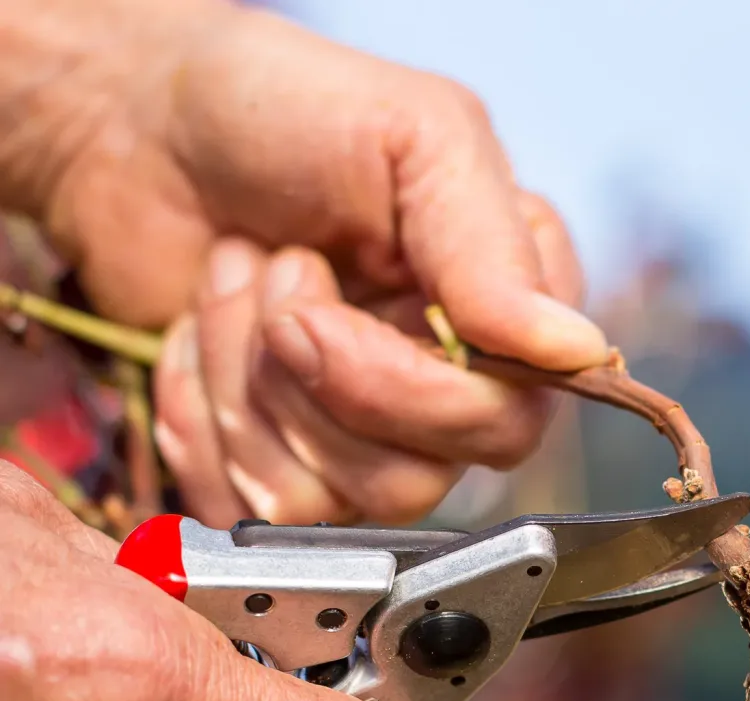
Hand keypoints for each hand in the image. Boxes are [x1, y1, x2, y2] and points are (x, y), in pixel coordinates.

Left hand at [3, 0, 606, 525]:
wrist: (138, 122)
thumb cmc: (282, 109)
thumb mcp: (414, 136)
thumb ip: (493, 250)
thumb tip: (576, 351)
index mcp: (507, 315)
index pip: (507, 424)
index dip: (409, 396)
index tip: (316, 313)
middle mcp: (450, 390)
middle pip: (416, 483)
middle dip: (312, 386)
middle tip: (275, 286)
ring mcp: (366, 437)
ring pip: (330, 501)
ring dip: (245, 388)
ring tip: (234, 285)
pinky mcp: (287, 465)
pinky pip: (254, 507)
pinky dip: (199, 418)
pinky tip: (197, 338)